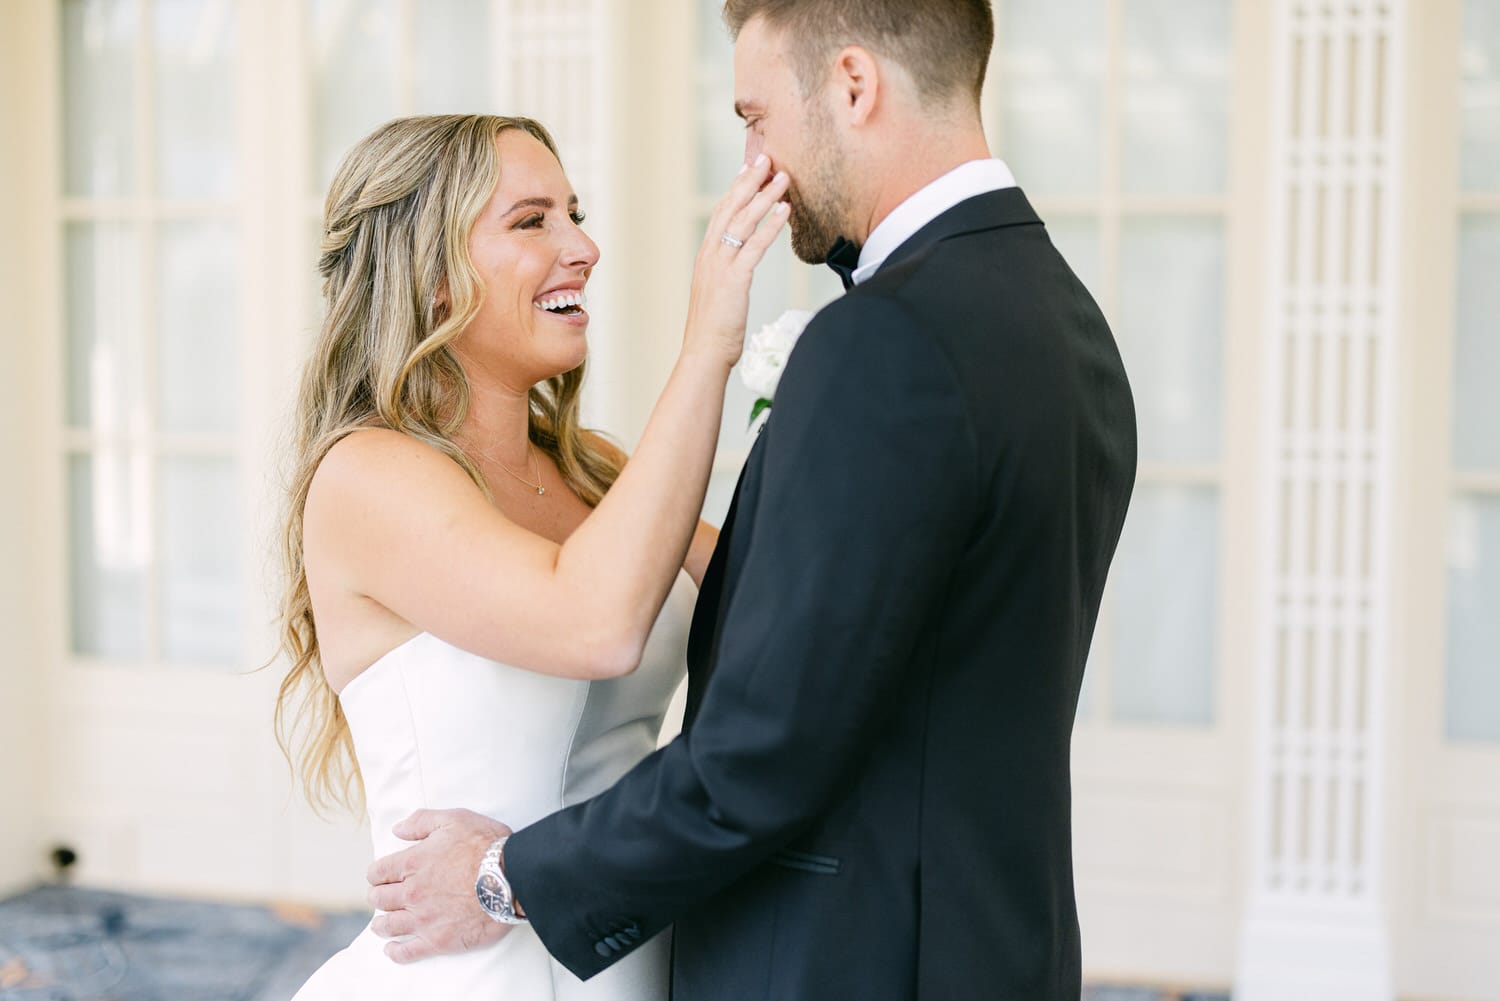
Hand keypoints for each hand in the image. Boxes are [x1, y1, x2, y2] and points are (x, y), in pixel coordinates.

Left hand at [365, 808, 513, 962]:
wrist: (512, 879)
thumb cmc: (486, 846)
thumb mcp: (454, 819)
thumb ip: (421, 821)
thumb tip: (397, 830)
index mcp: (412, 863)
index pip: (378, 872)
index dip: (377, 873)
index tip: (381, 876)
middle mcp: (412, 893)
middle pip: (380, 899)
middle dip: (378, 896)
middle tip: (382, 897)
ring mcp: (423, 919)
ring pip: (388, 925)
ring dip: (381, 924)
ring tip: (381, 924)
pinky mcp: (438, 940)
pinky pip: (407, 952)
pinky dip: (395, 952)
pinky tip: (392, 949)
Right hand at [683, 154, 790, 368]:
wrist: (704, 352)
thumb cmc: (714, 331)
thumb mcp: (720, 295)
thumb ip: (728, 277)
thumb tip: (738, 272)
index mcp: (706, 257)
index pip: (721, 214)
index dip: (735, 189)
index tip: (748, 169)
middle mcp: (710, 255)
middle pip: (730, 208)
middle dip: (750, 181)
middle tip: (767, 158)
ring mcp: (720, 265)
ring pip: (744, 221)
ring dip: (765, 196)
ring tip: (783, 177)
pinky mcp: (734, 279)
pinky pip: (755, 246)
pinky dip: (771, 225)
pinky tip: (785, 211)